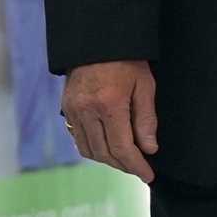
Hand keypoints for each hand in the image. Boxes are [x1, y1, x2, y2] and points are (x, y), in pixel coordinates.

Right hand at [62, 61, 158, 183]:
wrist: (98, 41)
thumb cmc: (127, 61)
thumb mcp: (144, 86)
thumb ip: (146, 120)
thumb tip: (149, 149)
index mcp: (109, 104)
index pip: (122, 147)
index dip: (136, 165)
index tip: (148, 175)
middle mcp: (87, 110)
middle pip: (104, 152)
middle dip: (124, 166)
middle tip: (140, 170)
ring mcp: (73, 110)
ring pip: (89, 149)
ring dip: (108, 160)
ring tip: (126, 161)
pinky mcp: (66, 109)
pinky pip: (78, 139)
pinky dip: (93, 149)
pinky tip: (108, 148)